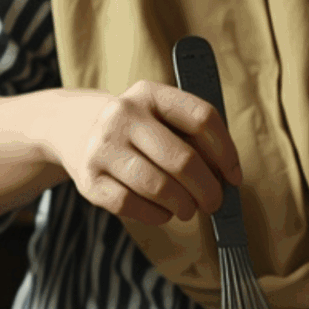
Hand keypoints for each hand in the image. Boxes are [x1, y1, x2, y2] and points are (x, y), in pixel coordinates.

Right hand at [40, 83, 244, 226]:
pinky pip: (132, 206)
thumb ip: (194, 140)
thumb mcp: (161, 117)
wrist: (74, 130)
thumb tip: (226, 181)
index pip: (202, 118)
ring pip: (158, 187)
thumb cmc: (138, 130)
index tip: (234, 176)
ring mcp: (103, 147)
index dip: (226, 151)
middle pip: (182, 159)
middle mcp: (123, 115)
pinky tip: (163, 211)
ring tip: (188, 208)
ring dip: (183, 206)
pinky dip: (156, 215)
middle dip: (208, 189)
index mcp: (150, 93)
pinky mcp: (89, 180)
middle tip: (214, 202)